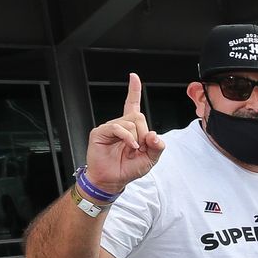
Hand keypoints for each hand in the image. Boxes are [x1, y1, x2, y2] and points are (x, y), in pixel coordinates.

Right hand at [85, 74, 165, 191]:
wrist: (113, 180)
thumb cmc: (129, 169)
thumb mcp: (151, 159)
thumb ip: (157, 146)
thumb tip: (154, 135)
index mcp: (132, 128)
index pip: (132, 105)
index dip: (134, 90)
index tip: (133, 77)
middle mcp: (120, 125)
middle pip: (139, 116)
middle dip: (144, 133)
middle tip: (140, 147)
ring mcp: (110, 127)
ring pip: (131, 122)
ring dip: (137, 137)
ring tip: (132, 149)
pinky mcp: (101, 132)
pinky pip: (118, 128)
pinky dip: (128, 137)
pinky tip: (130, 146)